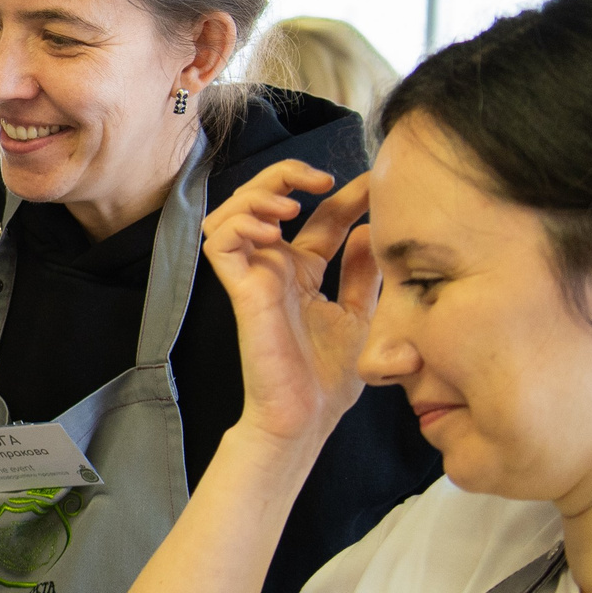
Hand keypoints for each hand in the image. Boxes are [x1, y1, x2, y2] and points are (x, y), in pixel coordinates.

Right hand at [201, 161, 378, 446]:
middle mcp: (274, 269)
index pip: (318, 218)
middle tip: (321, 179)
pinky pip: (220, 242)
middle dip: (287, 175)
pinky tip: (271, 231)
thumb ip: (364, 275)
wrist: (306, 417)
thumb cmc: (328, 380)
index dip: (343, 195)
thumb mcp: (362, 316)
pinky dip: (239, 224)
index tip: (371, 185)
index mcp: (303, 274)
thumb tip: (368, 231)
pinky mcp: (240, 290)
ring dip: (256, 196)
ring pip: (230, 212)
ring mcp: (254, 277)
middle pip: (263, 200)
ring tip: (287, 207)